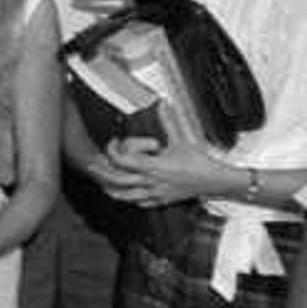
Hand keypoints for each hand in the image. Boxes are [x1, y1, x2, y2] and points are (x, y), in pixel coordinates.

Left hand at [88, 132, 233, 208]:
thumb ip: (168, 121)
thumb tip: (163, 104)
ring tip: (104, 185)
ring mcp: (155, 193)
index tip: (113, 143)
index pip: (122, 161)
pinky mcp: (161, 201)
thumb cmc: (198, 162)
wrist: (213, 181)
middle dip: (102, 173)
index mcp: (152, 166)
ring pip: (126, 196)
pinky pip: (140, 202)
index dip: (112, 151)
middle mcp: (150, 181)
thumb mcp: (181, 139)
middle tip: (94, 167)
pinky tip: (128, 195)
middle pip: (117, 180)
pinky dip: (131, 198)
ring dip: (112, 189)